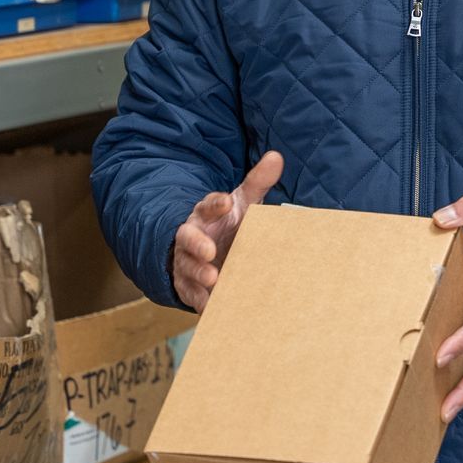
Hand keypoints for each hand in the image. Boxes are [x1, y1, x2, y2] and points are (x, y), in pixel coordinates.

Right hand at [172, 151, 282, 312]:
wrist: (212, 251)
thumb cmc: (229, 223)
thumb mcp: (242, 202)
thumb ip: (257, 182)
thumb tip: (276, 156)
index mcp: (206, 213)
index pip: (208, 205)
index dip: (216, 204)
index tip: (227, 203)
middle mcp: (192, 236)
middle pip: (188, 237)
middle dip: (197, 244)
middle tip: (210, 250)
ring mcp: (186, 261)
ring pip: (186, 266)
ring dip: (198, 273)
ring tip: (214, 279)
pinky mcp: (187, 284)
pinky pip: (189, 292)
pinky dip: (198, 299)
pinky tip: (209, 306)